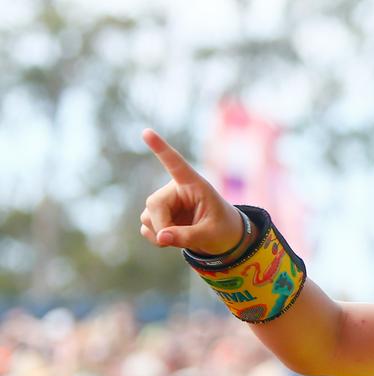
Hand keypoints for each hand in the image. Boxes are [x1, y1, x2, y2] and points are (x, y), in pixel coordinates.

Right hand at [139, 129, 245, 253]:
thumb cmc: (222, 229)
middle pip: (154, 204)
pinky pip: (146, 228)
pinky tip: (171, 239)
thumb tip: (160, 237)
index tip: (147, 132)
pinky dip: (157, 238)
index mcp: (194, 184)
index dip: (161, 149)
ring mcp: (165, 202)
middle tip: (173, 241)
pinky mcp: (158, 215)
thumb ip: (188, 236)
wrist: (222, 238)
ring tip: (184, 238)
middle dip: (162, 226)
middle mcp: (175, 189)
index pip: (176, 164)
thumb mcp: (211, 234)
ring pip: (147, 217)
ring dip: (161, 234)